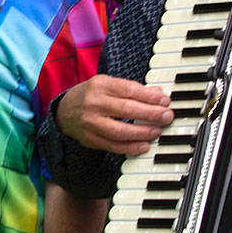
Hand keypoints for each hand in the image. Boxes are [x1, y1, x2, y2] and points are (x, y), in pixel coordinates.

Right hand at [55, 74, 172, 154]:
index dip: (150, 96)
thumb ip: (132, 89)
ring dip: (142, 132)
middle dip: (150, 114)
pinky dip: (131, 147)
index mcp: (100, 85)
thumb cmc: (91, 95)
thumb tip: (158, 93)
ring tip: (157, 131)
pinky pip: (113, 146)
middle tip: (167, 116)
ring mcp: (90, 122)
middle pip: (126, 110)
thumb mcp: (108, 84)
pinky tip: (144, 145)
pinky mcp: (90, 139)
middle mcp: (94, 103)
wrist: (64, 111)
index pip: (129, 90)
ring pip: (120, 130)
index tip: (165, 101)